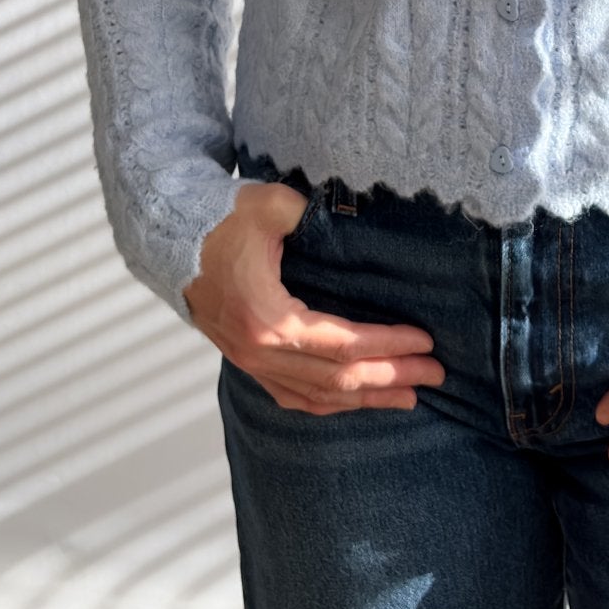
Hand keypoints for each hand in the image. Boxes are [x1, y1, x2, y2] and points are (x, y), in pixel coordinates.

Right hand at [182, 179, 447, 413]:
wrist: (173, 243)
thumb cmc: (221, 223)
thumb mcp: (266, 205)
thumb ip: (304, 212)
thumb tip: (346, 214)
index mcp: (267, 320)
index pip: (342, 342)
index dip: (387, 344)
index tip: (425, 340)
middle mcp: (259, 353)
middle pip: (337, 378)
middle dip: (391, 376)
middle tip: (435, 373)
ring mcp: (251, 364)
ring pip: (318, 396)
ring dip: (367, 397)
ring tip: (411, 396)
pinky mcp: (248, 364)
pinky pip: (295, 397)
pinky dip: (331, 403)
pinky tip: (359, 401)